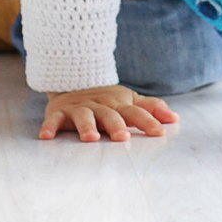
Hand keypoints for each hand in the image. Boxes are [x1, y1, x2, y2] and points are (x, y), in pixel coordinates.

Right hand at [40, 86, 178, 142]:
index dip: (148, 122)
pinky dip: (49, 126)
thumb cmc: (107, 100)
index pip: (136, 113)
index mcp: (119, 105)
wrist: (73, 82)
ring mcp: (79, 108)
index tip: (159, 133)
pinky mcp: (59, 112)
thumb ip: (151, 108)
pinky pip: (53, 119)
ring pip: (83, 116)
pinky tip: (46, 136)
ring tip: (91, 139)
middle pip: (110, 115)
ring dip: (87, 127)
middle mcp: (100, 106)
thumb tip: (174, 118)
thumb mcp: (129, 100)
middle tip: (123, 138)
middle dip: (116, 126)